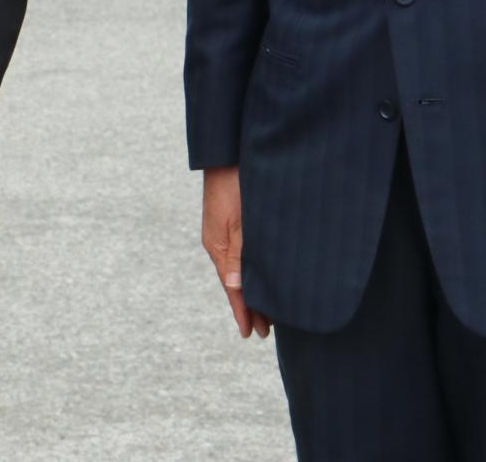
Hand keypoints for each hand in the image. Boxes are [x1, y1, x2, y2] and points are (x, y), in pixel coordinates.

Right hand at [202, 167, 269, 338]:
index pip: (232, 288)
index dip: (243, 311)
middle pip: (235, 283)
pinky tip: (260, 275)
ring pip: (240, 270)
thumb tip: (235, 288)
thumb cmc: (235, 181)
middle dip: (250, 306)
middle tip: (266, 331)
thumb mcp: (238, 219)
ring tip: (266, 312)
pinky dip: (251, 272)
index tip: (252, 334)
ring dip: (252, 291)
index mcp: (218, 246)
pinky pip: (241, 256)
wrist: (227, 151)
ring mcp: (225, 233)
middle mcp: (220, 243)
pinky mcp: (232, 223)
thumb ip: (238, 252)